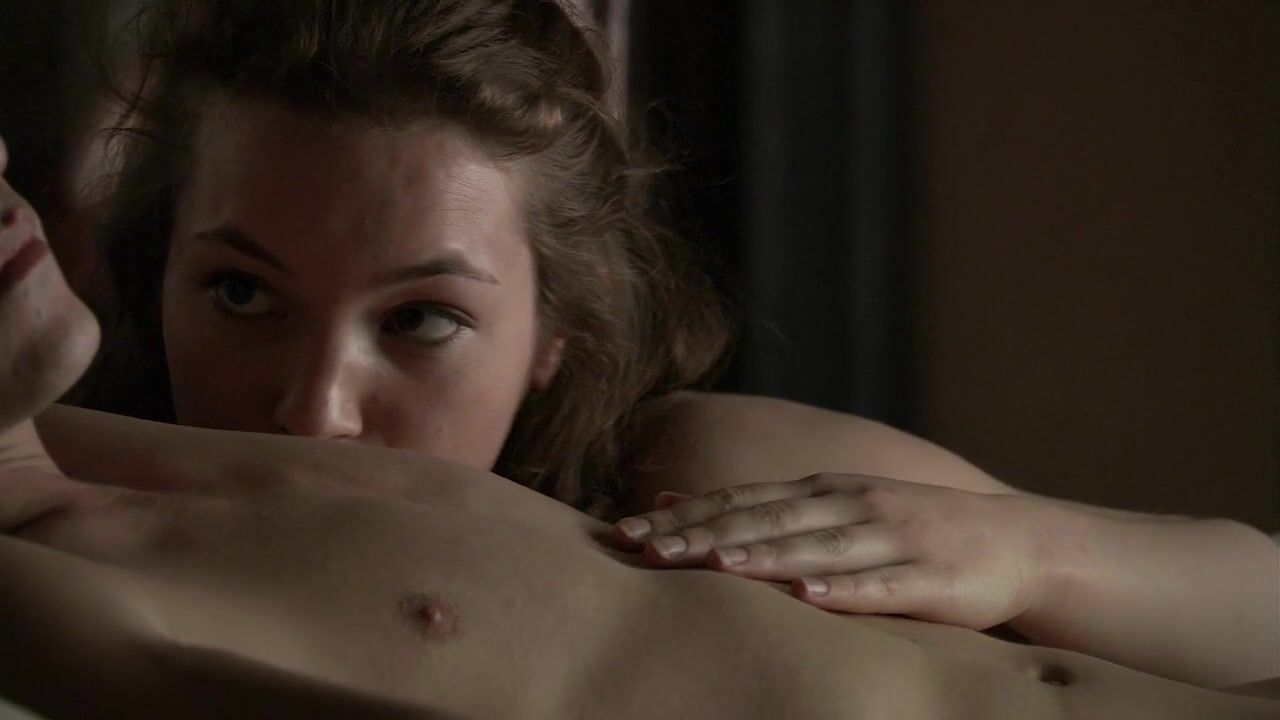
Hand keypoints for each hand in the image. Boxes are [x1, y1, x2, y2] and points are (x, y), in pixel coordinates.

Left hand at [613, 473, 1054, 628]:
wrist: (1015, 540)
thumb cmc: (907, 529)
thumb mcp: (835, 507)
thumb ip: (765, 509)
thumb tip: (678, 503)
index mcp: (823, 489)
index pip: (740, 500)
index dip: (685, 515)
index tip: (628, 529)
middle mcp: (851, 505)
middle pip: (766, 521)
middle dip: (704, 535)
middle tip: (648, 549)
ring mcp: (891, 539)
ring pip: (817, 549)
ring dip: (764, 558)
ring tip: (716, 567)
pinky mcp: (930, 578)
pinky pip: (881, 588)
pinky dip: (844, 592)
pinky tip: (810, 598)